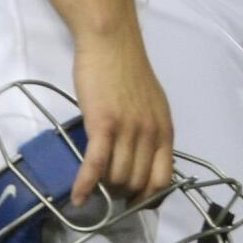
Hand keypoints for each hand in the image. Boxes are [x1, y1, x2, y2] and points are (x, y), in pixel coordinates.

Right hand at [69, 25, 174, 206]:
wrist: (111, 42)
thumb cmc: (127, 69)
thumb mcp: (152, 104)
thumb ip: (150, 131)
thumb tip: (143, 159)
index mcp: (165, 129)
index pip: (162, 179)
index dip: (147, 196)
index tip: (133, 201)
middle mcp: (150, 133)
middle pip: (137, 181)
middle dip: (121, 193)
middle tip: (107, 191)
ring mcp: (128, 129)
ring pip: (117, 176)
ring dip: (104, 187)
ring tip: (93, 186)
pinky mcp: (103, 124)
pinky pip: (96, 164)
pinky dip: (86, 184)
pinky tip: (78, 196)